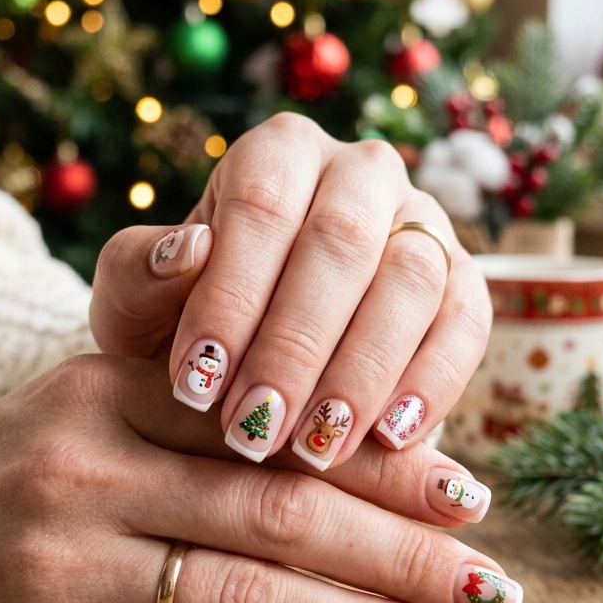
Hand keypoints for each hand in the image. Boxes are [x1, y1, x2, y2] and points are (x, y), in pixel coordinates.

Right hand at [0, 355, 521, 602]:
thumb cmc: (57, 464)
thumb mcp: (118, 400)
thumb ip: (228, 403)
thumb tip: (387, 434)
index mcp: (110, 388)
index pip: (272, 426)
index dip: (381, 463)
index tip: (470, 496)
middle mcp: (84, 471)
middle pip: (277, 517)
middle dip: (401, 557)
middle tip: (491, 588)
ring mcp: (61, 565)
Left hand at [91, 113, 490, 473]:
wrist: (250, 363)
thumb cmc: (183, 323)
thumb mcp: (135, 304)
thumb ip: (139, 275)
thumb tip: (189, 249)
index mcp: (278, 154)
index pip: (261, 207)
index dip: (231, 297)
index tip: (196, 383)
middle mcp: (360, 171)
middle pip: (341, 244)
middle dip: (295, 347)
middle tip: (254, 431)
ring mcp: (422, 222)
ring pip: (411, 281)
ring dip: (362, 372)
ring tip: (314, 448)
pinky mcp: (463, 281)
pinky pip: (467, 322)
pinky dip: (433, 382)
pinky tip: (388, 438)